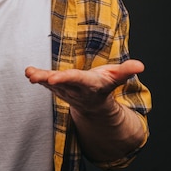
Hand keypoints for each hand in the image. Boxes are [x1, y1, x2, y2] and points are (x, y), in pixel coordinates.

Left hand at [24, 59, 143, 112]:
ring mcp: (64, 90)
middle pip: (61, 83)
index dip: (65, 78)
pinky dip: (37, 78)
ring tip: (29, 73)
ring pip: (50, 84)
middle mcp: (75, 89)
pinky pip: (46, 83)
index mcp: (90, 85)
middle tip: (35, 76)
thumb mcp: (117, 78)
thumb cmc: (104, 86)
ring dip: (39, 78)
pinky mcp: (56, 88)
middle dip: (49, 80)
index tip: (54, 77)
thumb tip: (141, 65)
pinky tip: (28, 72)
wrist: (94, 105)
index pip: (77, 80)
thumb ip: (126, 71)